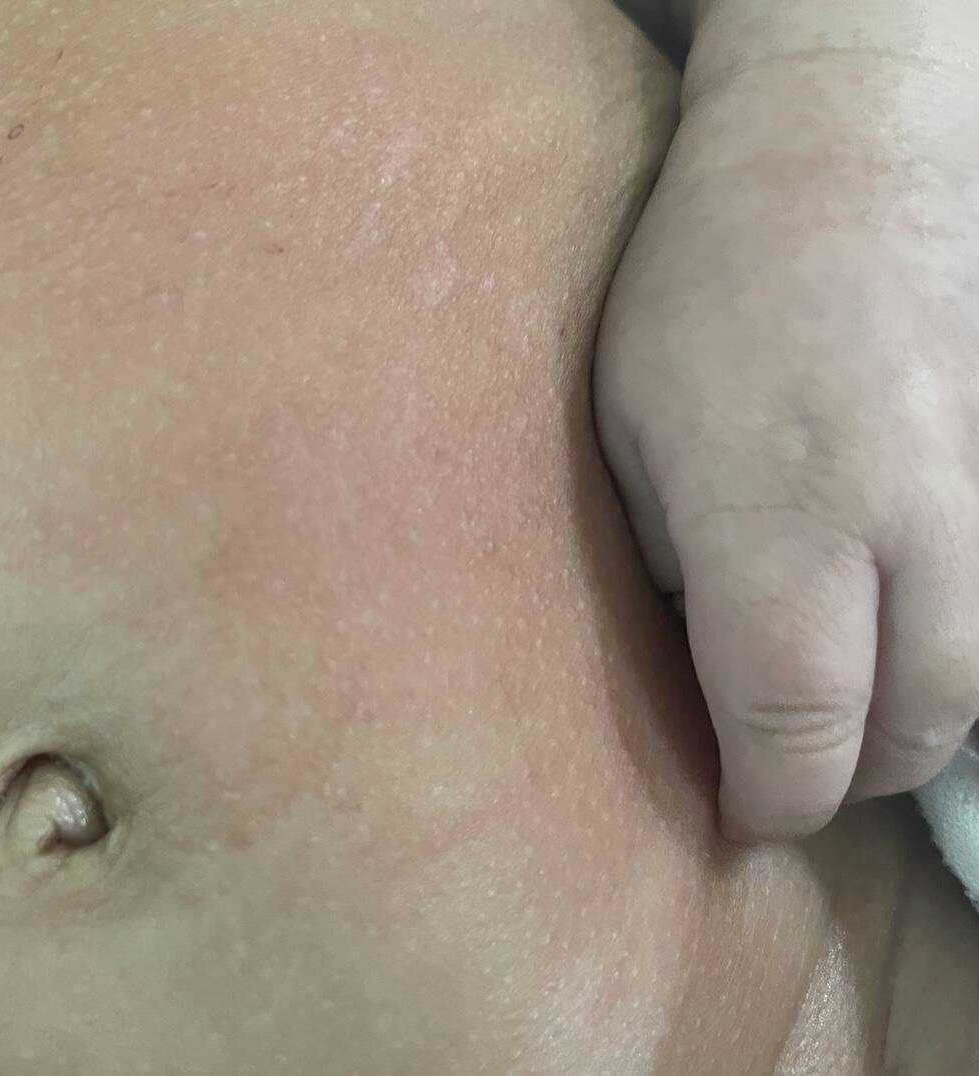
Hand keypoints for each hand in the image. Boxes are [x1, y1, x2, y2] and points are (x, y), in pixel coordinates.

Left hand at [594, 49, 978, 840]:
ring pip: (978, 686)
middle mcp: (911, 532)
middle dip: (844, 778)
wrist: (853, 141)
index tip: (737, 811)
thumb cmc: (707, 277)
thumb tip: (702, 647)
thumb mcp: (627, 426)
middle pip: (910, 733)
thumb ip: (669, 557)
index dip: (768, 797)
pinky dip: (956, 655)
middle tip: (785, 773)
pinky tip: (902, 638)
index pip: (796, 732)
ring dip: (910, 728)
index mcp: (780, 526)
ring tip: (843, 720)